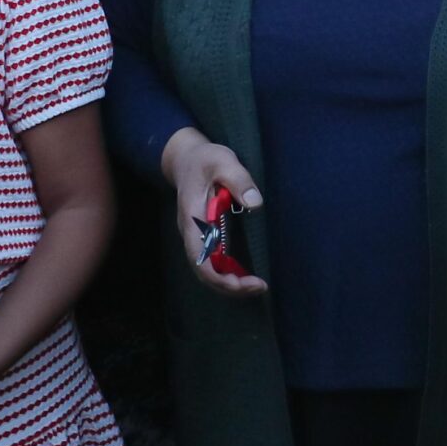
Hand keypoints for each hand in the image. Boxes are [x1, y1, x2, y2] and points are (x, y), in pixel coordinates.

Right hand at [161, 127, 267, 296]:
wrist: (186, 158)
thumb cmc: (205, 159)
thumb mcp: (223, 161)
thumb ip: (239, 179)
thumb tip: (256, 204)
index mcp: (193, 219)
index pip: (200, 259)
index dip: (220, 277)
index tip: (245, 282)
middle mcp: (191, 233)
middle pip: (204, 271)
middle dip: (229, 286)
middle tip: (259, 287)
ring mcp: (197, 236)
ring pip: (208, 270)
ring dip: (229, 282)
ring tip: (256, 286)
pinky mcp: (205, 235)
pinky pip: (213, 261)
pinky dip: (228, 273)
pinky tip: (246, 276)